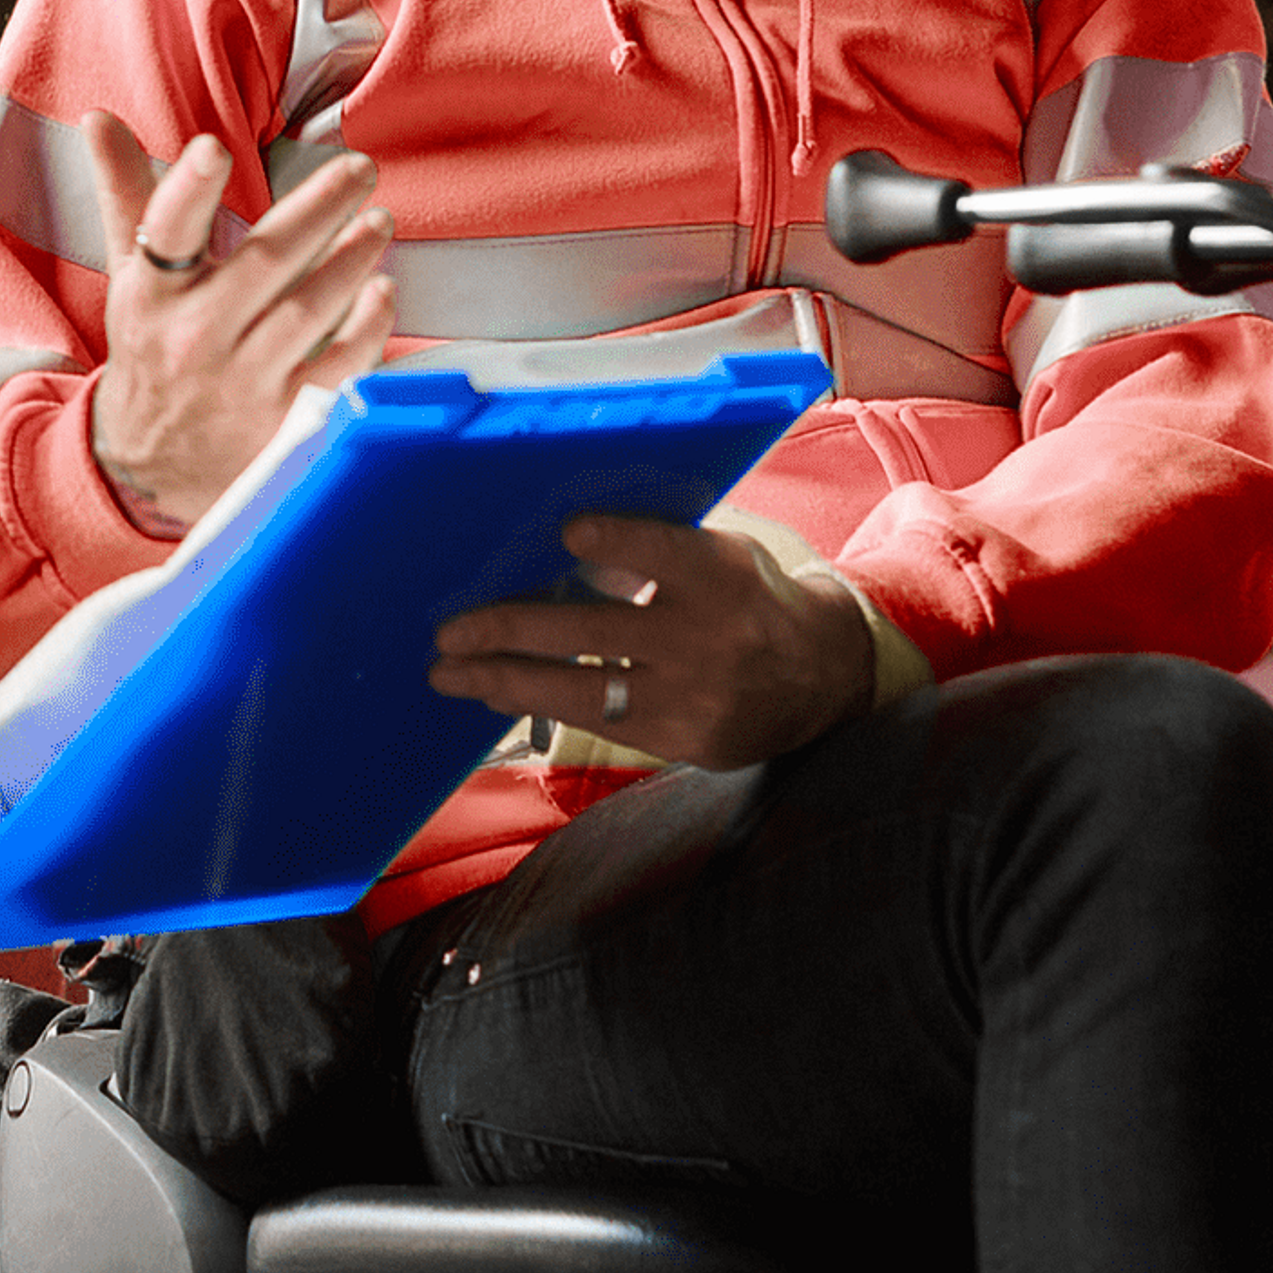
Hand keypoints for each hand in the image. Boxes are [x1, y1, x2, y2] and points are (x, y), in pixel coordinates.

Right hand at [82, 114, 393, 530]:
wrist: (150, 465)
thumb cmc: (153, 347)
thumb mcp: (131, 275)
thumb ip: (127, 193)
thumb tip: (99, 118)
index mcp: (152, 294)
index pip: (165, 234)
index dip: (186, 191)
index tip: (211, 149)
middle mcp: (194, 337)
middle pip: (264, 262)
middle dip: (319, 207)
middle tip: (359, 168)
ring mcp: (242, 382)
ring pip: (309, 309)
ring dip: (353, 259)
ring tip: (379, 219)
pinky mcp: (284, 418)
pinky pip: (338, 365)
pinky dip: (367, 327)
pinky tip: (383, 291)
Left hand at [428, 517, 874, 769]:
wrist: (823, 675)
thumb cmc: (744, 596)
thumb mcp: (718, 556)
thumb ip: (652, 552)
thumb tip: (551, 550)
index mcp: (720, 574)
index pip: (664, 553)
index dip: (617, 542)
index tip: (567, 531)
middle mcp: (710, 637)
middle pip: (597, 630)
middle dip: (512, 629)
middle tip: (448, 631)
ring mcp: (696, 696)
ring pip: (584, 690)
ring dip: (505, 681)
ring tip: (449, 673)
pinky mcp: (686, 740)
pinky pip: (598, 725)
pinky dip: (541, 706)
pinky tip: (499, 693)